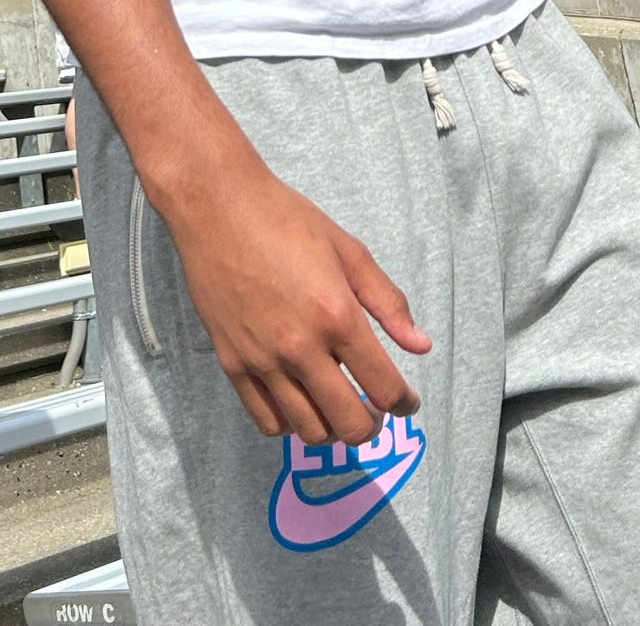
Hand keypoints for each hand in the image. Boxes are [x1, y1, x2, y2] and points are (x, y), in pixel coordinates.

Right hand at [166, 157, 430, 445]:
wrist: (218, 208)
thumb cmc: (286, 219)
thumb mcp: (348, 250)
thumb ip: (387, 301)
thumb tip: (421, 345)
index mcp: (337, 316)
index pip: (384, 387)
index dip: (404, 402)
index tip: (407, 400)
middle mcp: (301, 347)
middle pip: (349, 424)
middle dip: (372, 425)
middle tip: (375, 409)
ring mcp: (263, 360)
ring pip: (309, 431)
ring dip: (332, 428)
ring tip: (338, 406)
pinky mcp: (232, 364)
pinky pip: (266, 421)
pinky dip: (290, 424)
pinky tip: (300, 403)